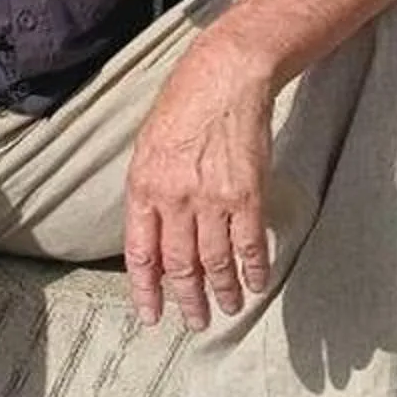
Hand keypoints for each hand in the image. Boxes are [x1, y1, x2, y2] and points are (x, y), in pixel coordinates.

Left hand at [125, 36, 276, 329]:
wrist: (225, 75)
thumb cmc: (184, 103)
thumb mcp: (148, 146)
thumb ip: (149, 192)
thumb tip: (153, 235)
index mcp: (144, 186)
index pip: (141, 254)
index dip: (146, 290)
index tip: (151, 315)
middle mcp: (175, 198)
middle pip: (179, 266)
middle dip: (188, 301)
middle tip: (195, 321)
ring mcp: (212, 199)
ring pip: (214, 263)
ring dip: (222, 292)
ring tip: (227, 309)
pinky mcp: (247, 194)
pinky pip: (249, 246)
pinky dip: (253, 270)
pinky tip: (256, 284)